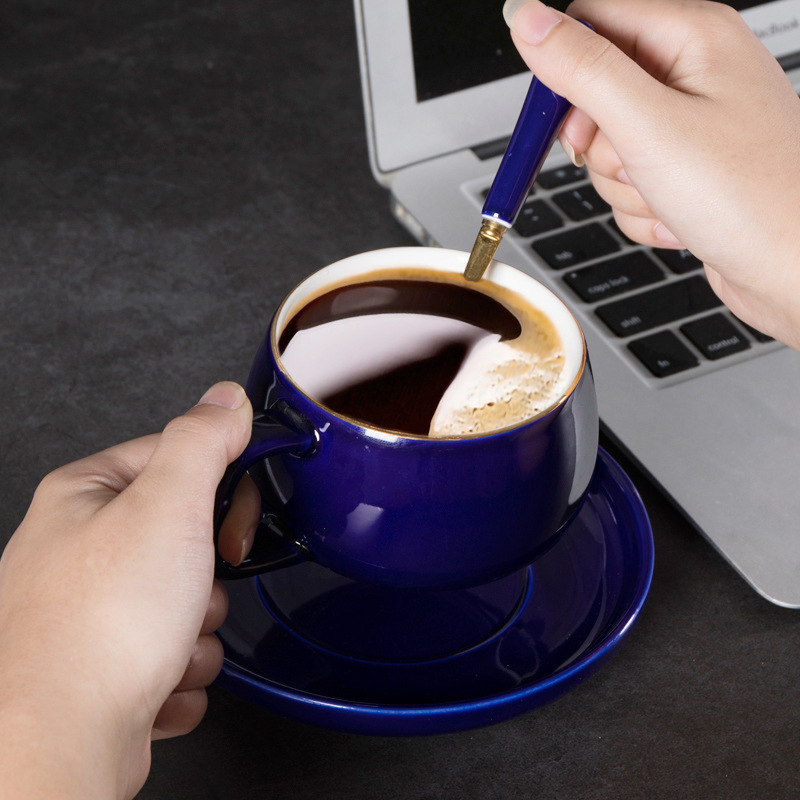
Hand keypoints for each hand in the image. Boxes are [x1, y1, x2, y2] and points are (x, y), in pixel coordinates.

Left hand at [0, 382, 258, 798]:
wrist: (61, 740)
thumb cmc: (97, 627)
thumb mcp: (168, 504)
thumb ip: (202, 441)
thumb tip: (224, 402)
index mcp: (85, 497)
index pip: (177, 461)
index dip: (221, 489)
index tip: (235, 517)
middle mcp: (80, 551)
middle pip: (189, 540)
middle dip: (207, 576)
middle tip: (193, 584)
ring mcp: (91, 613)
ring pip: (188, 606)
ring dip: (196, 632)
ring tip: (166, 645)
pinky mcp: (106, 667)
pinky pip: (175, 656)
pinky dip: (179, 673)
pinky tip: (154, 681)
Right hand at [504, 0, 799, 348]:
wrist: (792, 271)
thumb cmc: (751, 197)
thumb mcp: (648, 125)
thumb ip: (582, 69)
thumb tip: (527, 19)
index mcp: (692, 36)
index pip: (591, 24)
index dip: (566, 77)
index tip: (570, 126)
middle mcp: (694, 74)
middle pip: (594, 96)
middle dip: (603, 148)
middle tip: (636, 163)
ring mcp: (691, 126)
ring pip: (609, 151)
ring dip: (625, 188)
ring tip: (670, 197)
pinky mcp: (687, 171)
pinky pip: (630, 187)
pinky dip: (643, 212)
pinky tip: (679, 219)